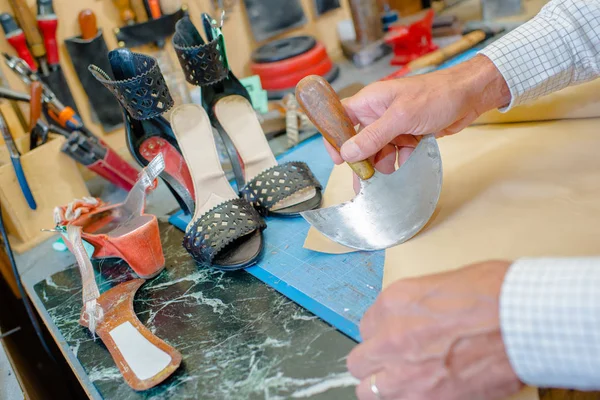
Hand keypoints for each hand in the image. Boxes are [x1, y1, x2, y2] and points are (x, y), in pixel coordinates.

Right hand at [326, 55, 509, 190]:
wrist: (470, 95)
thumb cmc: (436, 95)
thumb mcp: (401, 117)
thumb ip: (373, 136)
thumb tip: (348, 153)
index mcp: (370, 101)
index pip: (341, 117)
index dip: (335, 137)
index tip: (338, 160)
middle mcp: (379, 112)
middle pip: (360, 139)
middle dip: (362, 160)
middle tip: (363, 182)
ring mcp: (395, 123)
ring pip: (379, 149)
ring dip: (383, 164)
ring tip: (388, 179)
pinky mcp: (409, 133)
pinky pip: (397, 152)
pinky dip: (401, 161)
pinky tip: (406, 169)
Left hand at [348, 260, 523, 399]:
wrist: (524, 322)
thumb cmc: (494, 294)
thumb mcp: (442, 284)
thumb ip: (415, 305)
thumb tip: (410, 319)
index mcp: (393, 303)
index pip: (365, 326)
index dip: (381, 333)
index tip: (393, 336)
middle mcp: (391, 338)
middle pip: (359, 362)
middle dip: (374, 361)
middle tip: (393, 361)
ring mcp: (407, 373)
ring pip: (369, 391)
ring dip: (383, 386)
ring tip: (404, 381)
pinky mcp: (429, 399)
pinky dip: (409, 399)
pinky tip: (426, 391)